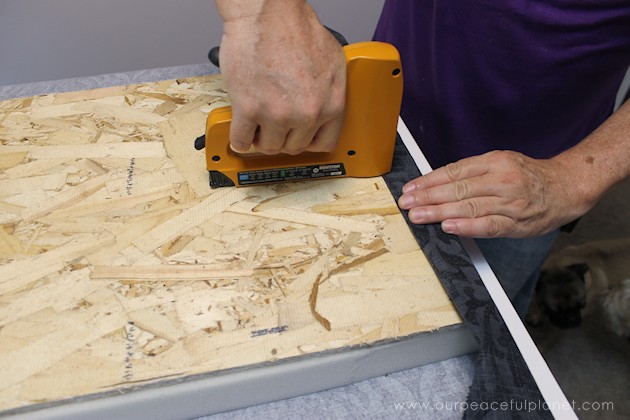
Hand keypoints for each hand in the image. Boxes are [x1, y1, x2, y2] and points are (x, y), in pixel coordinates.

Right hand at [215, 1, 345, 154]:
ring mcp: (278, 114)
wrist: (267, 13)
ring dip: (261, 138)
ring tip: (258, 124)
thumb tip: (323, 104)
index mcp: (331, 104)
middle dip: (283, 137)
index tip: (299, 138)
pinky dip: (239, 138)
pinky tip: (241, 130)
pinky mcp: (249, 109)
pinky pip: (241, 140)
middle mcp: (307, 113)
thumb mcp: (332, 61)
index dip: (308, 142)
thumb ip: (330, 90)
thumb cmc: (295, 29)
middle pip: (294, 147)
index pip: (324, 143)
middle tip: (274, 126)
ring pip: (268, 146)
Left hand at [397, 150, 584, 237]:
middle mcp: (501, 180)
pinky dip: (467, 226)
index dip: (429, 180)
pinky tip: (448, 227)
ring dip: (439, 212)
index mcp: (494, 161)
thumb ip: (472, 172)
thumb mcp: (501, 162)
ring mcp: (509, 202)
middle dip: (427, 197)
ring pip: (468, 207)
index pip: (454, 171)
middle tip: (406, 203)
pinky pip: (488, 225)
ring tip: (417, 215)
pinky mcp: (516, 223)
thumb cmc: (527, 176)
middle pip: (457, 189)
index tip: (410, 188)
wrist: (566, 187)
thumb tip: (436, 182)